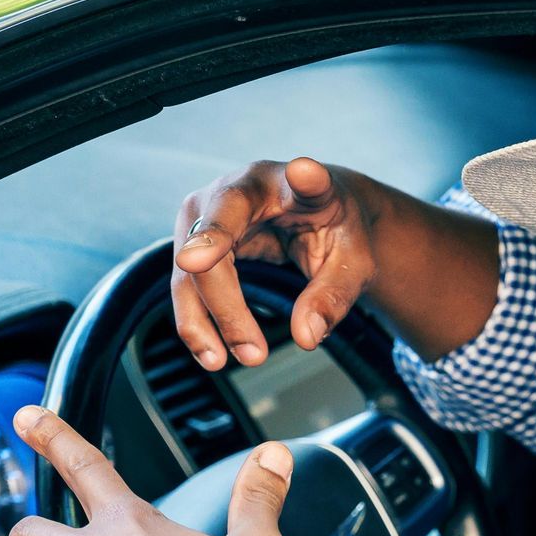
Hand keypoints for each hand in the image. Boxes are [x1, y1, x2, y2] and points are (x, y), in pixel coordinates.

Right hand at [173, 157, 379, 370]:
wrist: (311, 211)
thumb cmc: (331, 228)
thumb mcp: (351, 262)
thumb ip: (333, 295)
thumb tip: (307, 337)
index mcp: (288, 183)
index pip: (297, 180)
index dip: (304, 178)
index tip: (306, 173)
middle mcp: (236, 189)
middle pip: (216, 242)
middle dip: (228, 304)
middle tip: (255, 354)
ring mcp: (205, 214)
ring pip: (189, 271)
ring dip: (204, 321)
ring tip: (224, 361)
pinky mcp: (190, 240)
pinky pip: (185, 285)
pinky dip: (196, 322)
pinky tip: (211, 354)